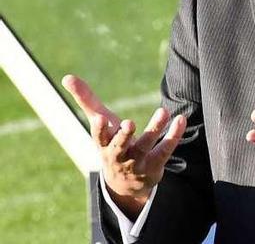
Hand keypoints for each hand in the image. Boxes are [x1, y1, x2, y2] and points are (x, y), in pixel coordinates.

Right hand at [62, 74, 185, 218]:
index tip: (99, 119)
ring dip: (155, 128)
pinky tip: (180, 119)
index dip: (99, 130)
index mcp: (103, 144)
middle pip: (120, 146)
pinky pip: (165, 150)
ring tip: (163, 111)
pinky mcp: (155, 165)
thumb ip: (86, 100)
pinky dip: (173, 135)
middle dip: (124, 136)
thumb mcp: (100, 123)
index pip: (98, 138)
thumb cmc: (110, 143)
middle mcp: (118, 155)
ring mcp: (137, 162)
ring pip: (146, 146)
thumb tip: (66, 77)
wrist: (126, 184)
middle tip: (129, 123)